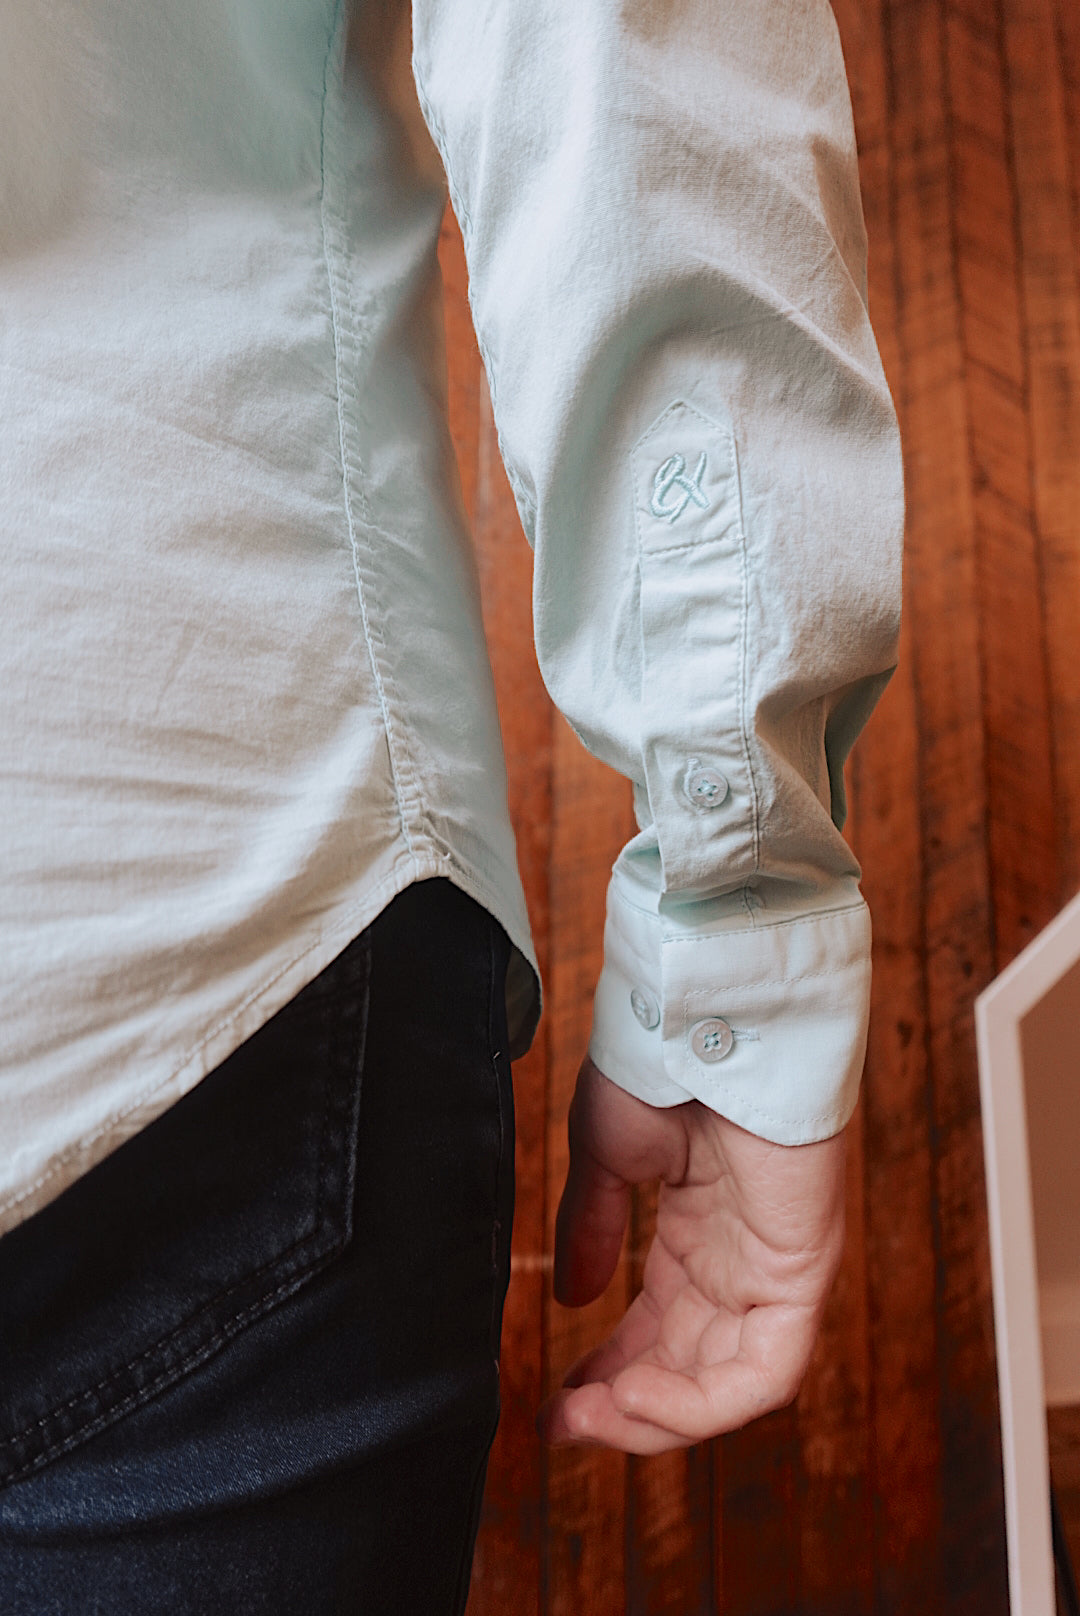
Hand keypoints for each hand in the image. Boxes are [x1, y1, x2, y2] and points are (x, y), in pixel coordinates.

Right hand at [537, 1056, 846, 1453]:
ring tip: (591, 1415)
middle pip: (690, 1371)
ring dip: (657, 1418)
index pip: (658, 1334)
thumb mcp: (607, 1156)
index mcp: (696, 1235)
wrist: (703, 1016)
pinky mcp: (803, 1273)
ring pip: (728, 1388)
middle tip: (563, 1425)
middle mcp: (738, 1262)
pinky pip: (766, 1373)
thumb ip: (591, 1230)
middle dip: (624, 1410)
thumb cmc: (660, 1063)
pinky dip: (702, 1403)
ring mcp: (773, 1270)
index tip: (553, 1407)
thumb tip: (574, 1301)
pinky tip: (633, 1394)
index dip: (607, 1376)